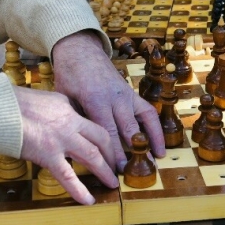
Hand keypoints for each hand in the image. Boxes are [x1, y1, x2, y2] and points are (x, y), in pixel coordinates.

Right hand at [14, 85, 115, 203]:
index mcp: (66, 106)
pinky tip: (87, 200)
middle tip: (117, 165)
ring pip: (93, 156)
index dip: (101, 135)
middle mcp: (69, 121)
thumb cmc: (10, 104)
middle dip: (112, 153)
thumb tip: (57, 119)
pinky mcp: (48, 155)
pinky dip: (79, 190)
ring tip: (111, 182)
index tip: (106, 145)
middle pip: (101, 137)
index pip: (89, 121)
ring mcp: (61, 139)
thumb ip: (53, 110)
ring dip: (105, 171)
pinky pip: (68, 176)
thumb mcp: (40, 100)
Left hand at [50, 31, 163, 168]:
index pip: (106, 132)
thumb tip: (75, 146)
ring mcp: (126, 95)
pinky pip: (147, 110)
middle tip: (133, 173)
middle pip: (126, 130)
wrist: (80, 51)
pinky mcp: (132, 93)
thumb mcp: (64, 97)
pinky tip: (159, 141)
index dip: (112, 153)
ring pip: (141, 120)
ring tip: (157, 159)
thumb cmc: (69, 76)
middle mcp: (115, 98)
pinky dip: (155, 126)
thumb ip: (73, 119)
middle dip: (130, 153)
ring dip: (150, 140)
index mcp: (95, 100)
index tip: (115, 171)